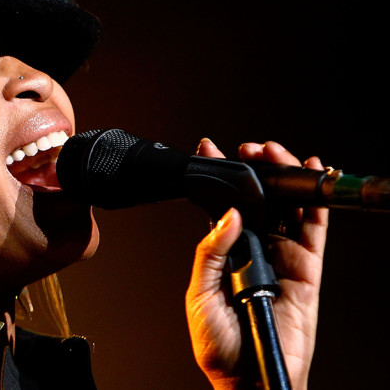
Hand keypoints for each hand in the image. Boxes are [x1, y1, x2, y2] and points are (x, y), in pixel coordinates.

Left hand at [185, 139, 327, 389]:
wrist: (247, 380)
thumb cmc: (219, 346)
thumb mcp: (199, 293)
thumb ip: (211, 252)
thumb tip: (228, 215)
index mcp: (224, 254)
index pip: (221, 207)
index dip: (218, 177)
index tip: (210, 149)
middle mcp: (254, 252)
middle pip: (260, 200)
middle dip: (255, 169)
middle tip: (248, 148)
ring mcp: (281, 259)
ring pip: (287, 208)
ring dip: (283, 177)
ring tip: (275, 152)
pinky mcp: (306, 271)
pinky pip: (314, 232)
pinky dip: (315, 205)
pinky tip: (311, 177)